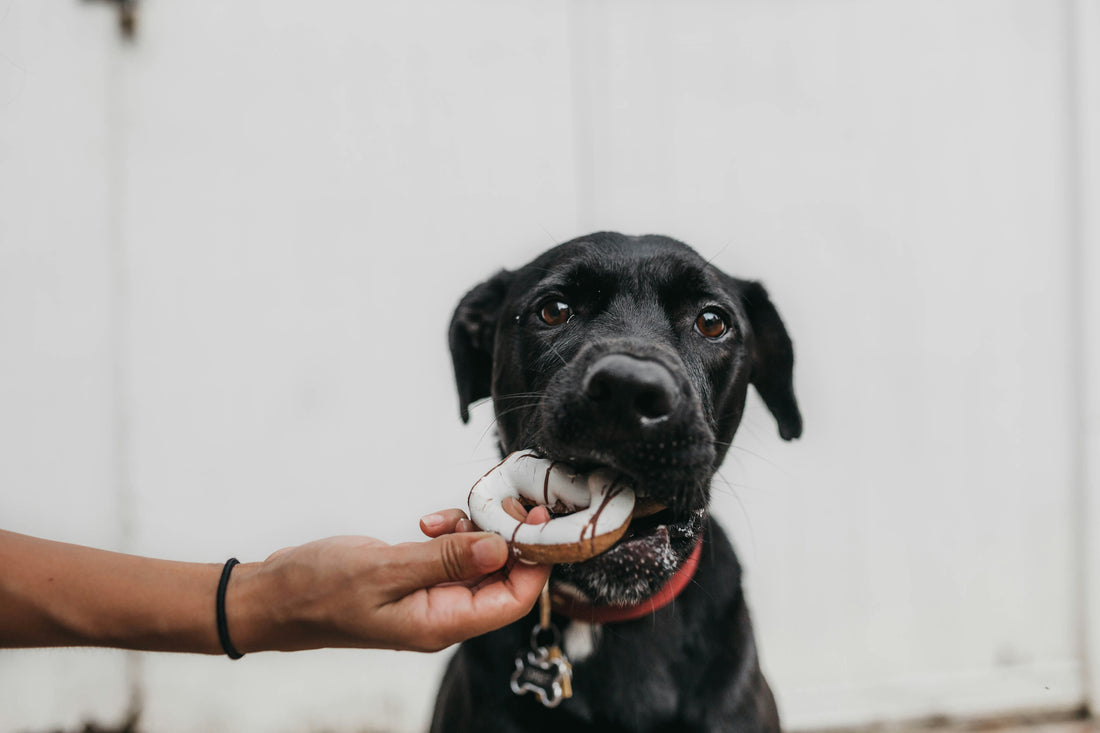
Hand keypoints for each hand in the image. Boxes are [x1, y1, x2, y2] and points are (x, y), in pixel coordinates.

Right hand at [228, 504, 550, 652]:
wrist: (272, 596)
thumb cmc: (317, 590)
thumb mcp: (385, 570)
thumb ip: (446, 559)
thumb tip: (501, 547)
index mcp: (441, 624)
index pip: (514, 600)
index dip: (535, 562)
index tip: (538, 520)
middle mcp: (442, 615)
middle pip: (503, 579)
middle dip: (508, 538)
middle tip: (500, 502)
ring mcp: (429, 597)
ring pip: (478, 562)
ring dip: (475, 531)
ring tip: (448, 514)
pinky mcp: (416, 579)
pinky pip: (452, 555)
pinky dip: (450, 533)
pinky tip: (427, 522)